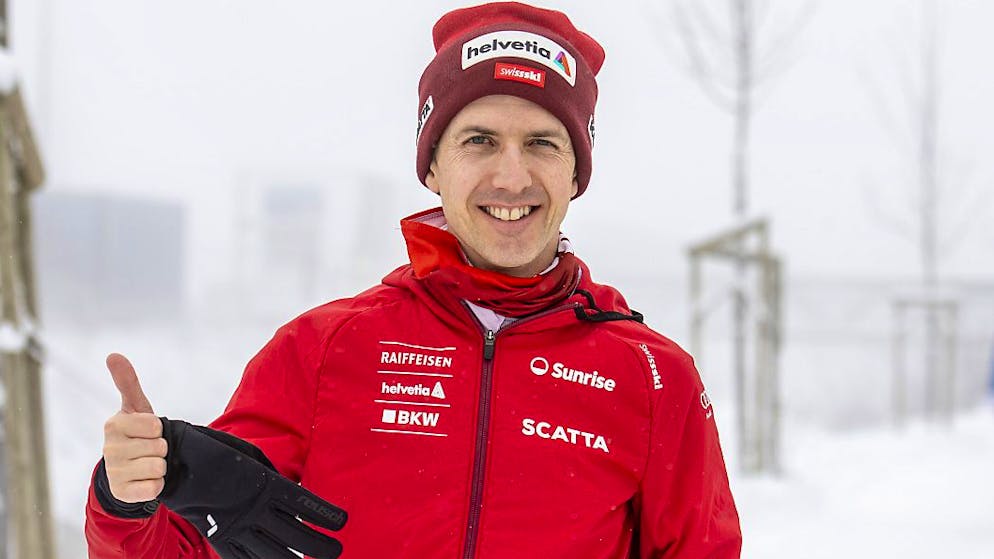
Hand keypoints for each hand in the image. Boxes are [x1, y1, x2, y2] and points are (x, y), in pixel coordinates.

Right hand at [101, 353, 167, 502]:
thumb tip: (113, 355)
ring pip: (158, 467)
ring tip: (147, 463)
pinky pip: (154, 488)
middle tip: (148, 449)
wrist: (129, 471)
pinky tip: (144, 481)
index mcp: (113, 425)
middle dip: (160, 448)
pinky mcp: (122, 493)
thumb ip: (128, 382)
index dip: (159, 429)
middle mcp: (109, 449)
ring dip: (160, 467)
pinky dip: (156, 485)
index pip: (155, 426)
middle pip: (160, 447)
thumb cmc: (137, 434)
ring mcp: (114, 472)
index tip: (148, 431)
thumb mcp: (136, 408)